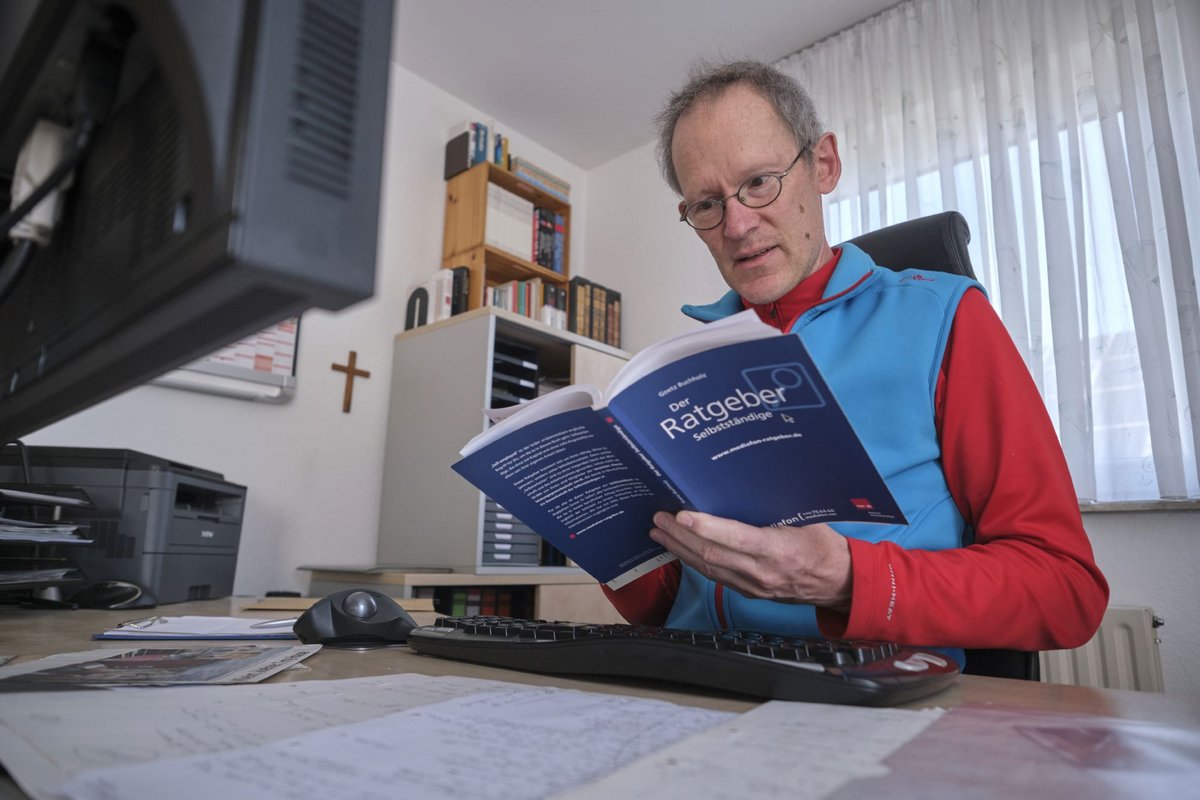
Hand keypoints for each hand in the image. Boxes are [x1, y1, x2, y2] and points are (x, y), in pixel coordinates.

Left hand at [650, 511, 852, 610]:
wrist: (840, 584)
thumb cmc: (825, 547)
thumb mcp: (807, 519)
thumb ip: (774, 508)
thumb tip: (744, 484)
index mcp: (778, 550)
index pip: (734, 539)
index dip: (705, 527)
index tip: (681, 515)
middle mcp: (761, 572)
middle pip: (711, 555)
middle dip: (680, 536)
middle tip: (658, 517)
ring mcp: (753, 586)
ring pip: (707, 568)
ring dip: (680, 549)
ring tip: (659, 532)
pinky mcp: (748, 592)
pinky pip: (714, 576)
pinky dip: (693, 561)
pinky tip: (680, 548)